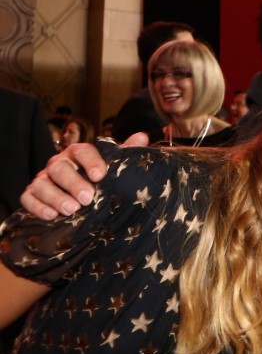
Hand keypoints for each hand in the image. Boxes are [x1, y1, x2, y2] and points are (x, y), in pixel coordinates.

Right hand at [18, 133, 146, 219]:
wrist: (83, 195)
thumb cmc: (101, 178)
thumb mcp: (115, 165)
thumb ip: (125, 152)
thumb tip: (142, 137)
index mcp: (78, 153)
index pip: (82, 151)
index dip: (91, 162)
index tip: (100, 176)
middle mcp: (59, 162)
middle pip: (60, 168)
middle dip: (73, 183)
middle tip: (87, 198)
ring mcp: (43, 178)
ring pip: (41, 184)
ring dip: (55, 197)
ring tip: (71, 210)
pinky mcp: (32, 194)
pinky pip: (28, 198)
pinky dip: (37, 207)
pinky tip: (51, 216)